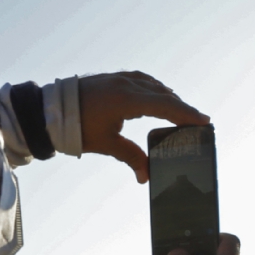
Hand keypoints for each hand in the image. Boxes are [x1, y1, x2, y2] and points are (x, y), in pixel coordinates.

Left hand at [78, 71, 208, 182]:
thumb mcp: (106, 144)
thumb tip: (146, 177)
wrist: (50, 109)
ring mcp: (121, 78)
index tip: (204, 121)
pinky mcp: (115, 78)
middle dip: (183, 109)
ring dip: (170, 99)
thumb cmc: (77, 127)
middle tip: (199, 122)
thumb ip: (131, 157)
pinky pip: (143, 81)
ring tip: (182, 113)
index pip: (165, 105)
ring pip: (155, 87)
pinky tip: (161, 97)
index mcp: (126, 100)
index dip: (186, 114)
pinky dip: (156, 90)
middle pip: (164, 95)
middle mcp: (127, 85)